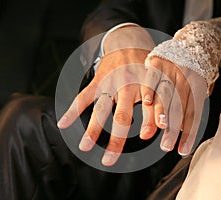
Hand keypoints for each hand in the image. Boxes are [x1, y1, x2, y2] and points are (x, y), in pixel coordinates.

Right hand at [58, 48, 151, 165]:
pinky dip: (73, 110)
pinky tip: (63, 124)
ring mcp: (109, 84)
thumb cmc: (145, 68)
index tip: (145, 137)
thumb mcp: (156, 83)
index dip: (149, 123)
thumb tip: (158, 131)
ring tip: (85, 148)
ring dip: (92, 130)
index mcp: (145, 87)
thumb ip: (156, 107)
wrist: (129, 44)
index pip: (148, 110)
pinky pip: (83, 97)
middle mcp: (126, 86)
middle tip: (109, 161)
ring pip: (100, 110)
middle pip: (121, 117)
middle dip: (116, 140)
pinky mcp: (97, 81)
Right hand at [140, 57, 207, 155]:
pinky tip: (147, 103)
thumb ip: (192, 105)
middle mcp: (187, 78)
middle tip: (166, 145)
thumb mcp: (203, 85)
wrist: (195, 39)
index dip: (189, 134)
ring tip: (160, 127)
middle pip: (180, 107)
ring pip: (167, 94)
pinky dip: (150, 89)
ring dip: (163, 111)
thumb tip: (182, 129)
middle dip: (173, 128)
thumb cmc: (198, 69)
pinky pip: (153, 77)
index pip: (193, 115)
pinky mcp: (159, 61)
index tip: (182, 150)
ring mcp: (173, 69)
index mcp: (199, 87)